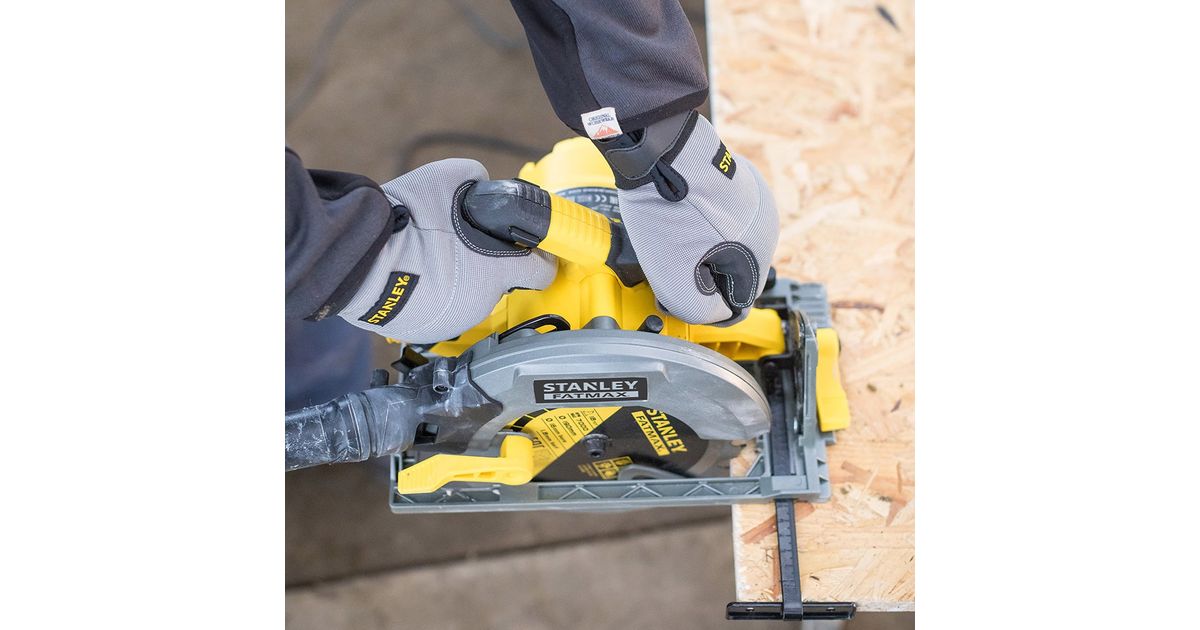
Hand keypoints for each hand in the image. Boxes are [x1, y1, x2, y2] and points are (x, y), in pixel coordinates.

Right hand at [338, 159, 556, 342]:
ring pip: (466, 298)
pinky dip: (430, 296)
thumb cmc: (404, 223)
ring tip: (428, 260)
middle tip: (458, 246)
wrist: (359, 259)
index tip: (531, 253)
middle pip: (497, 282)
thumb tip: (479, 181)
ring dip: (456, 281)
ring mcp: (453, 321)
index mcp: (494, 271)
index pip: (541, 272)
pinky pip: (438, 311)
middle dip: (484, 265)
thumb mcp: (445, 179)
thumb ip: (473, 178)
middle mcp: (480, 302)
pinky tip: (412, 278)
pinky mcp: (425, 332)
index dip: (538, 259)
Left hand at [594, 111, 778, 324]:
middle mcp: (765, 227)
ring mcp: (753, 200)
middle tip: (668, 258)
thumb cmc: (668, 210)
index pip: (736, 305)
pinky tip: (676, 211)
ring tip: (670, 230)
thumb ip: (700, 310)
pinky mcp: (735, 181)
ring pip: (723, 245)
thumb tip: (712, 312)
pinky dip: (697, 222)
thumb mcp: (676, 277)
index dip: (703, 303)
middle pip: (729, 273)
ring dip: (697, 247)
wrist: (658, 147)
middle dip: (698, 274)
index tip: (677, 289)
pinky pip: (718, 218)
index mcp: (758, 255)